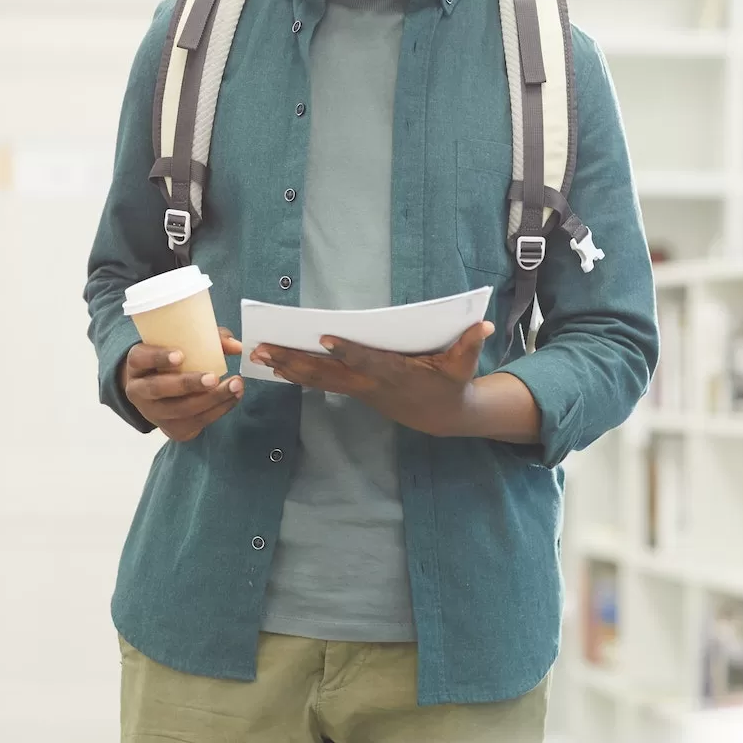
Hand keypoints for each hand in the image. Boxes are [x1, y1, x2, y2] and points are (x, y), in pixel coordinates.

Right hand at [122, 328, 245, 442]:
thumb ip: (209, 340)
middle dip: (188, 384)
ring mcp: (153, 413)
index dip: (158, 357)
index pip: (140, 358)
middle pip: (158, 388)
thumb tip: (236, 346)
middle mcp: (138, 390)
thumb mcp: (184, 345)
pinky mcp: (171, 430)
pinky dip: (218, 410)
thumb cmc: (174, 363)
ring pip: (180, 410)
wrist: (162, 396)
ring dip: (211, 399)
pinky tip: (233, 397)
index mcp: (137, 364)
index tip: (180, 355)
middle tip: (214, 377)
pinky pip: (195, 422)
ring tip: (235, 386)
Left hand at [250, 321, 494, 436]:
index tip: (326, 338)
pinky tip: (275, 364)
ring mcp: (359, 390)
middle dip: (296, 361)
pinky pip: (320, 383)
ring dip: (288, 367)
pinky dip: (297, 374)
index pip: (368, 361)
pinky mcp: (354, 391)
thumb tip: (483, 325)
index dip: (348, 351)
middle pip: (329, 373)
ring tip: (260, 354)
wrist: (442, 417)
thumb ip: (470, 344)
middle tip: (265, 348)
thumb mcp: (464, 365)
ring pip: (318, 380)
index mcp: (395, 373)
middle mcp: (371, 384)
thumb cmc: (452, 383)